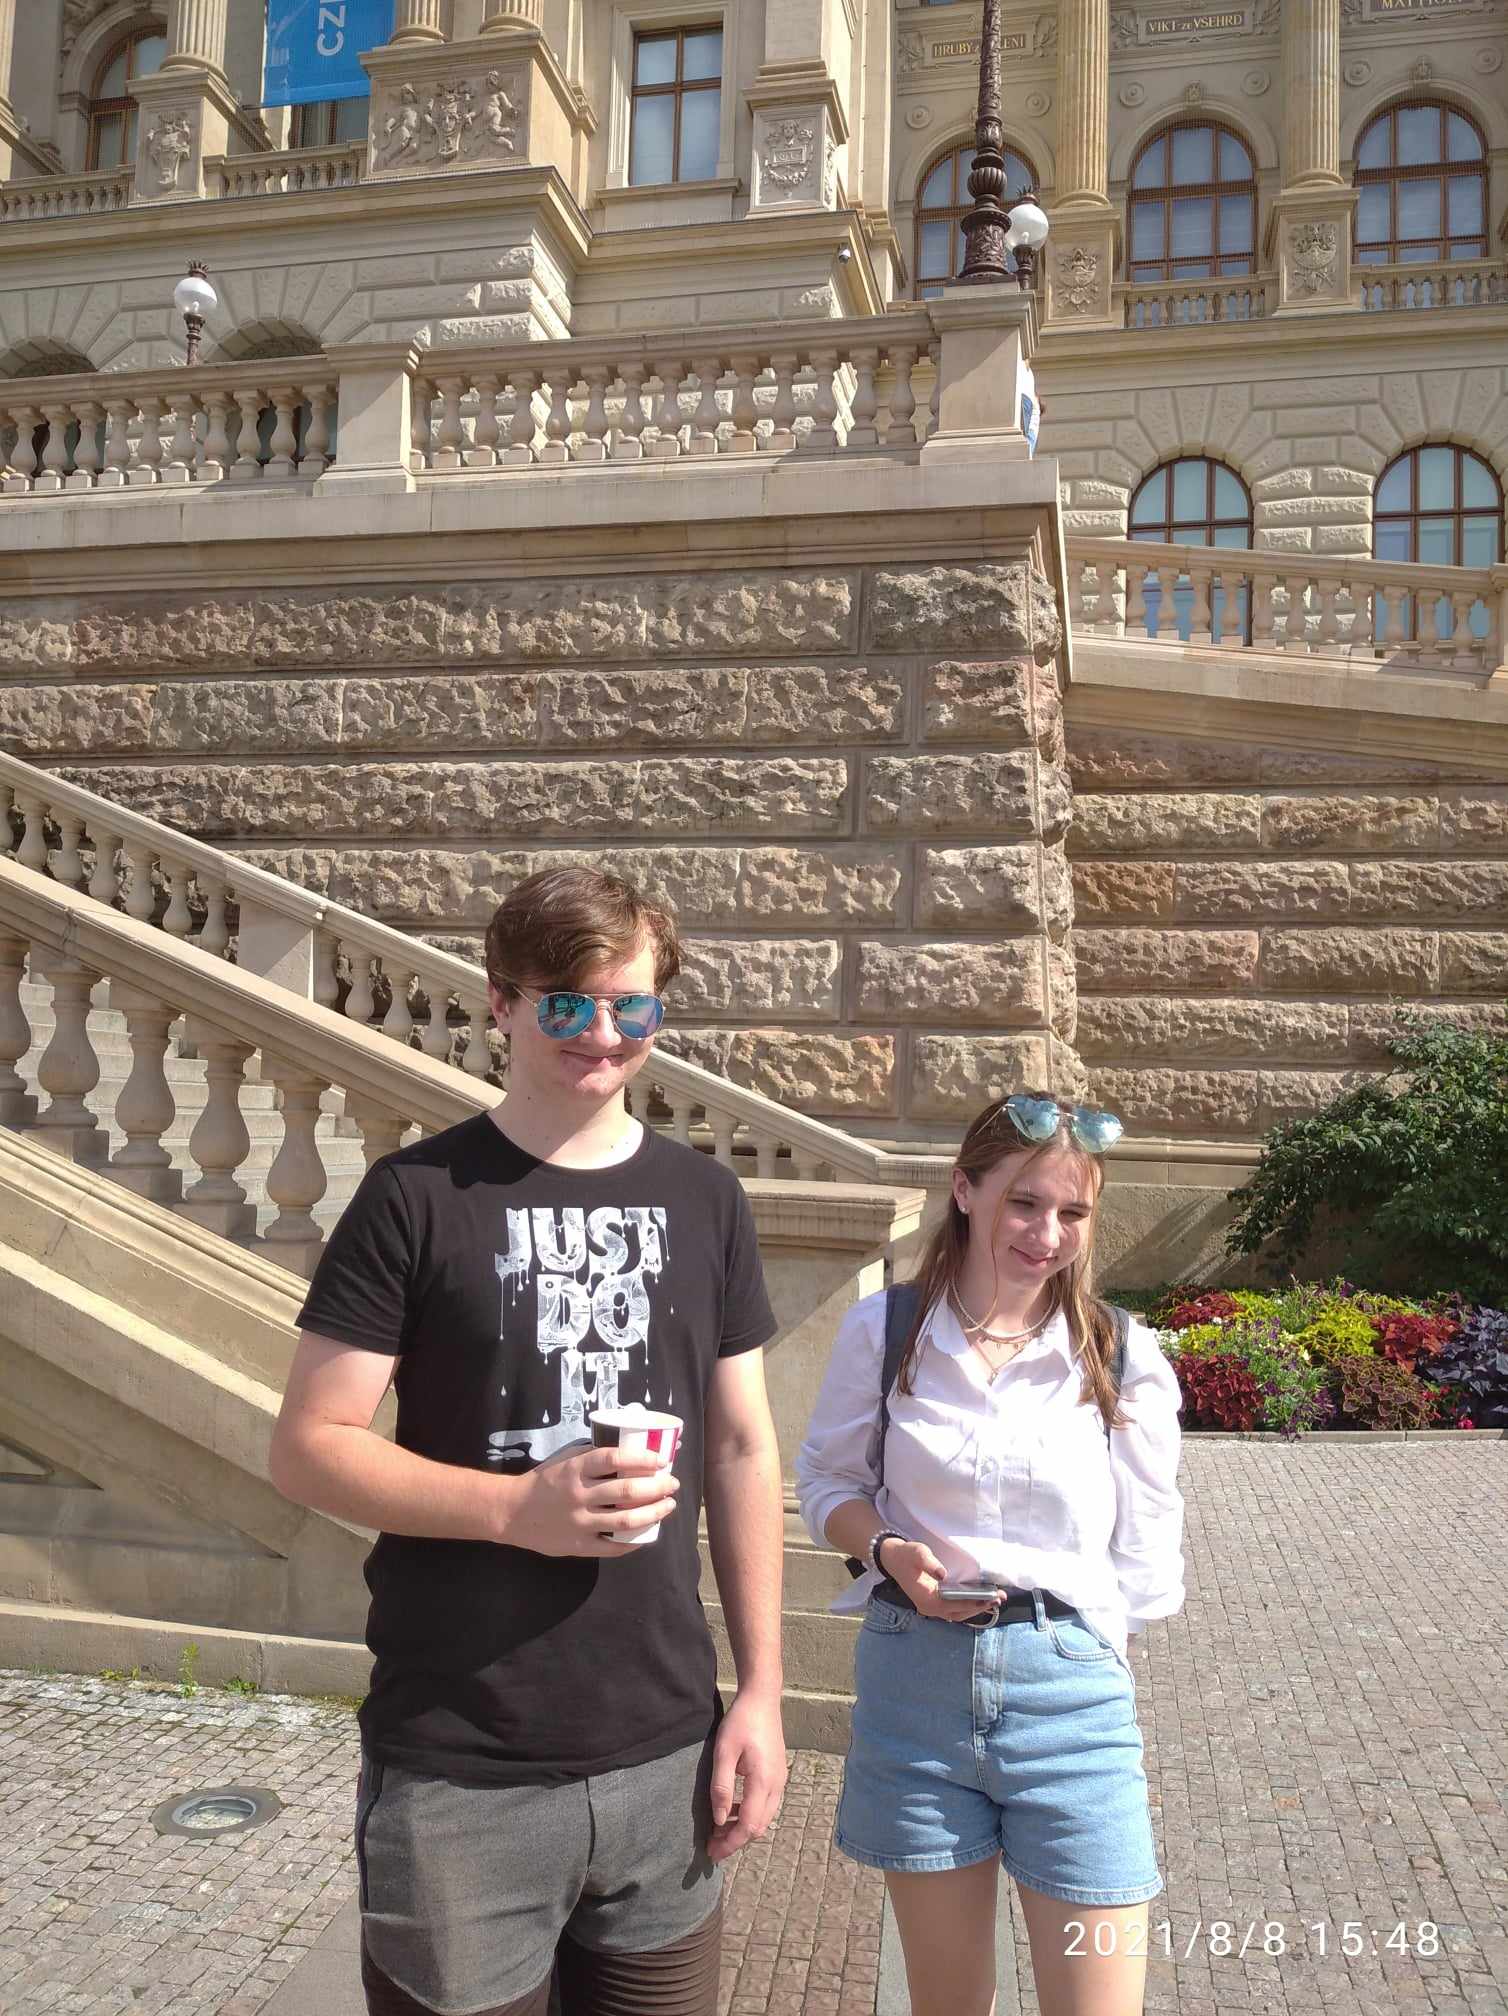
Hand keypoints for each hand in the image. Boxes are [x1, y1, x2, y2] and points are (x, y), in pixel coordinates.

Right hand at [502, 1446, 679, 1557]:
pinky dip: (633, 1541)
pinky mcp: (578, 1545)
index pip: (615, 1458)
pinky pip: (612, 1546)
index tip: (661, 1460)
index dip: (642, 1458)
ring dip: (653, 1512)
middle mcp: (579, 1494)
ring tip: (668, 1506)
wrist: (511, 1512)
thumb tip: (631, 1449)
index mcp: (575, 1469)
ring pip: (626, 1518)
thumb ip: (592, 1457)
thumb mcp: (564, 1461)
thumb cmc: (543, 1482)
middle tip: (672, 1483)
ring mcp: (579, 1522)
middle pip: (627, 1489)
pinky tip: (647, 1533)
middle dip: (657, 1486)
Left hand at [706, 1691, 786, 1864]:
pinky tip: (733, 1810)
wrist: (762, 1698)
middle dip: (735, 1840)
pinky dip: (750, 1815)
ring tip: (719, 1830)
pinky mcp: (778, 1775)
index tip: (712, 1853)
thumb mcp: (724, 1751)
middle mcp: (777, 1786)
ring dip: (743, 1828)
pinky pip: (766, 1805)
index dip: (731, 1844)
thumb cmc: (741, 1721)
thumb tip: (719, 1819)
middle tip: (712, 1845)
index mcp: (763, 1782)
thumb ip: (722, 1786)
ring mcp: (780, 1781)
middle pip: (759, 1827)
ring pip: (764, 1818)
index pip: (749, 1826)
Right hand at [882, 1539, 999, 1623]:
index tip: (990, 1598)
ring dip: (976, 1608)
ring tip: (995, 1601)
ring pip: (958, 1613)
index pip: (955, 1605)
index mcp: (927, 1599)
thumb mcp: (918, 1553)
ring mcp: (932, 1607)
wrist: (892, 1558)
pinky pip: (954, 1609)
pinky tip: (980, 1600)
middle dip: (980, 1606)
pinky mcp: (934, 1603)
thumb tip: (943, 1574)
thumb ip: (930, 1563)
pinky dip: (968, 1606)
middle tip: (1000, 1599)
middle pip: (960, 1612)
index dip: (974, 1603)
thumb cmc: (907, 1555)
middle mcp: (930, 1608)